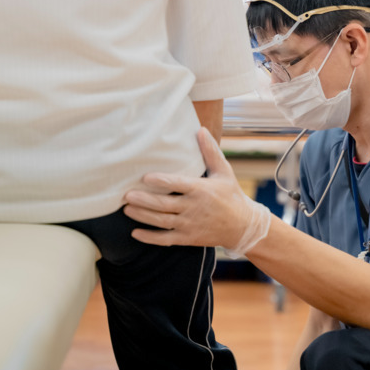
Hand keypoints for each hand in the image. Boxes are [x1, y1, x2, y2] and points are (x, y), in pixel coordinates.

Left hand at [123, 127, 270, 254]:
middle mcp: (193, 208)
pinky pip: (165, 239)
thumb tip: (200, 129)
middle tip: (127, 195)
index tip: (145, 177)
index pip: (177, 184)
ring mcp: (190, 225)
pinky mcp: (188, 238)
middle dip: (144, 200)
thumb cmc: (231, 195)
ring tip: (127, 209)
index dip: (161, 181)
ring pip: (161, 221)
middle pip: (164, 204)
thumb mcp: (223, 171)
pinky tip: (135, 232)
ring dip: (143, 216)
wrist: (243, 226)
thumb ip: (210, 151)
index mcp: (201, 190)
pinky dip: (150, 237)